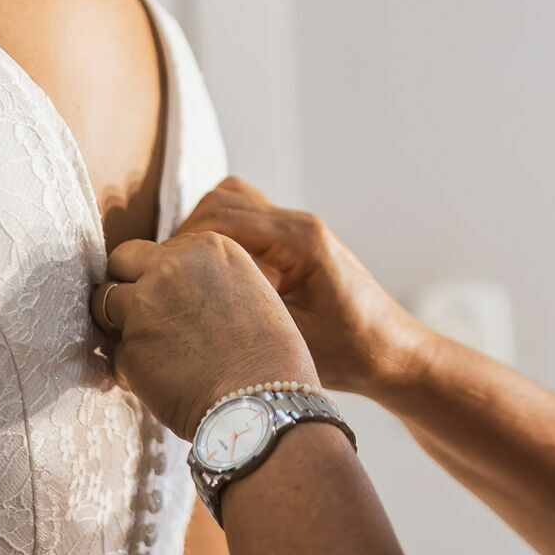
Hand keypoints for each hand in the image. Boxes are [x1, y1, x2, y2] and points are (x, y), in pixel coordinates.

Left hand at [98, 231, 318, 439]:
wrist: (262, 399)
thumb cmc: (267, 354)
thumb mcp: (246, 290)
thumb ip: (204, 277)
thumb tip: (169, 287)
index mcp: (206, 246)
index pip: (159, 250)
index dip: (161, 277)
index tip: (176, 302)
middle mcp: (171, 265)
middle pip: (121, 260)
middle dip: (126, 284)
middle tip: (143, 314)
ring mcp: (144, 304)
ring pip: (103, 303)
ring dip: (119, 324)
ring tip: (149, 349)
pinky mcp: (128, 346)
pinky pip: (115, 352)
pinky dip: (129, 367)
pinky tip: (159, 381)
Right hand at [176, 178, 434, 397]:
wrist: (395, 354)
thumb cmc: (352, 354)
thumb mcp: (293, 341)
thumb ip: (241, 314)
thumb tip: (181, 308)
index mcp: (300, 240)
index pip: (221, 220)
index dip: (181, 248)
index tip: (160, 281)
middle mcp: (298, 223)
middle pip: (222, 200)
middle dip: (186, 236)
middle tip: (170, 279)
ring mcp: (298, 228)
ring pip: (232, 202)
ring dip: (203, 232)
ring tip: (189, 278)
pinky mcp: (295, 241)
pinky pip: (246, 222)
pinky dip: (222, 239)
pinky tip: (215, 281)